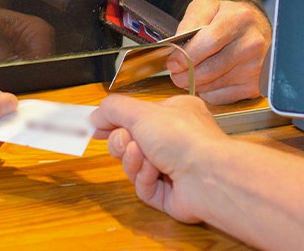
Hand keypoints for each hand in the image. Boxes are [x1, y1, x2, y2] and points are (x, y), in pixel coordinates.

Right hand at [90, 94, 231, 223]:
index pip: (139, 116)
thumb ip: (115, 109)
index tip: (96, 126)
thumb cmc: (185, 138)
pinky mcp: (170, 195)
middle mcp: (176, 140)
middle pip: (133, 143)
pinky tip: (153, 173)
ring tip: (140, 154)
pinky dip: (144, 178)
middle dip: (123, 142)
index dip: (117, 121)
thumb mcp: (142, 112)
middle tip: (124, 140)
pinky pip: (144, 187)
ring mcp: (174, 169)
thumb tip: (96, 114)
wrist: (207, 175)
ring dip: (133, 160)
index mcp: (175, 114)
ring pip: (135, 166)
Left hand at [165, 0, 270, 103]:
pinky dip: (209, 92)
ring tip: (191, 75)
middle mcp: (252, 43)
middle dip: (186, 75)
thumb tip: (176, 45)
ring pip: (212, 86)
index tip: (172, 63)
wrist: (259, 30)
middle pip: (209, 69)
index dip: (186, 56)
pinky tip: (209, 80)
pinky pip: (221, 97)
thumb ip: (190, 21)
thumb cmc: (230, 18)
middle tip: (176, 74)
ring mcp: (255, 67)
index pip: (208, 42)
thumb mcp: (209, 7)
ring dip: (195, 84)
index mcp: (240, 19)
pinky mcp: (255, 86)